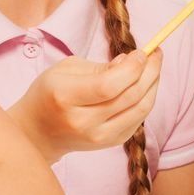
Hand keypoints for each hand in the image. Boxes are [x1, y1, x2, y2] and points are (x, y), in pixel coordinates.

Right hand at [9, 50, 160, 163]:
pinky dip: (146, 100)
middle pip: (130, 96)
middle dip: (150, 71)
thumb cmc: (50, 93)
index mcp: (66, 97)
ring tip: (154, 68)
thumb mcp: (66, 69)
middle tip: (156, 53)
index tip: (143, 51)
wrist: (38, 132)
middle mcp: (83, 121)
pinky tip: (145, 86)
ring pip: (141, 109)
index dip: (133, 67)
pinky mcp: (110, 143)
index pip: (109, 85)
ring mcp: (97, 137)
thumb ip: (100, 67)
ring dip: (153, 85)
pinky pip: (139, 119)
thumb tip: (132, 62)